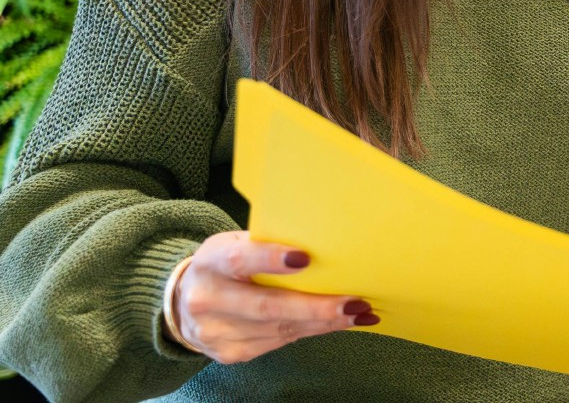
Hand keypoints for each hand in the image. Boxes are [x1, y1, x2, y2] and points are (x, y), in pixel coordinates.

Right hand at [169, 231, 376, 363]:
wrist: (182, 304)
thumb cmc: (224, 265)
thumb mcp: (235, 244)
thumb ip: (267, 244)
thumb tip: (323, 245)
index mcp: (211, 261)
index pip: (240, 259)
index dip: (271, 259)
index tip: (305, 259)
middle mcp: (207, 299)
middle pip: (266, 306)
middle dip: (315, 306)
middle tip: (354, 303)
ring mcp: (216, 332)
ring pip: (278, 329)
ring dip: (323, 322)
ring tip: (358, 313)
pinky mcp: (229, 353)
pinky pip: (278, 342)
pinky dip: (311, 331)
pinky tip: (335, 323)